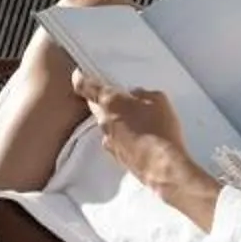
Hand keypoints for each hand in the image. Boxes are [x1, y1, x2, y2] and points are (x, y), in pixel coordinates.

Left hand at [73, 76, 220, 229]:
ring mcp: (109, 141)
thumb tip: (135, 96)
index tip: (78, 75)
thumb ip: (142, 94)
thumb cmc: (159, 128)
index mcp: (110, 101)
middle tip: (121, 99)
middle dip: (105, 102)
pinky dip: (125, 138)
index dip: (81, 79)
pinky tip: (142, 139)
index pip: (86, 86)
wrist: (162, 166)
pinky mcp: (117, 158)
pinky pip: (117, 142)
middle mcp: (104, 121)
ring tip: (138, 121)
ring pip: (108, 125)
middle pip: (97, 107)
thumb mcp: (158, 99)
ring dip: (118, 122)